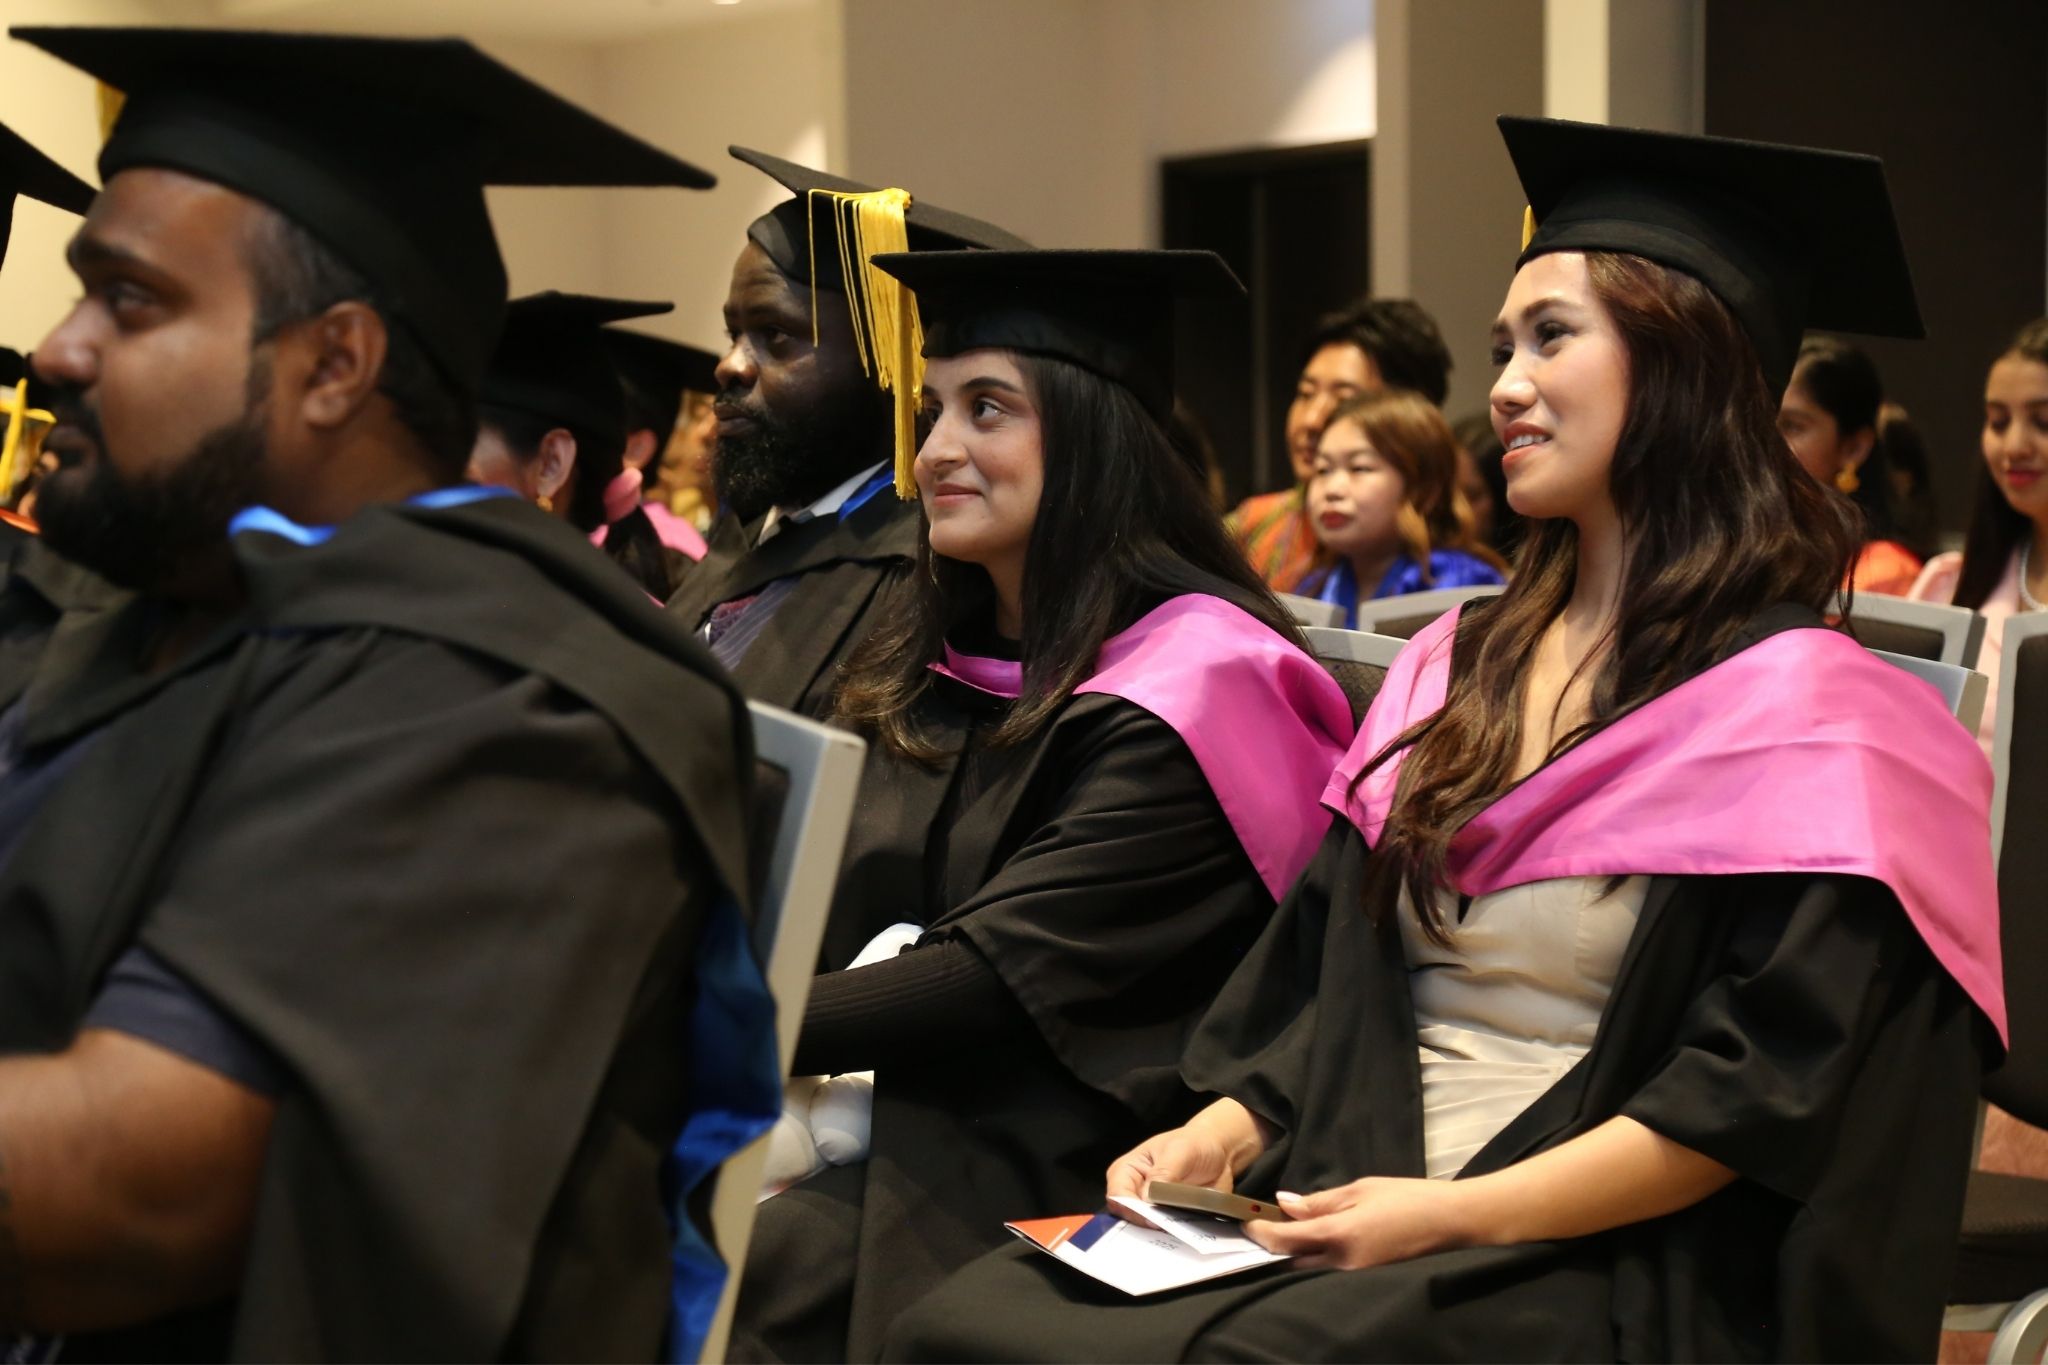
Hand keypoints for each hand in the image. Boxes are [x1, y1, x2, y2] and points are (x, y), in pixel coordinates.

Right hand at [1105, 1126, 1236, 1225]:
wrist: (1219, 1152)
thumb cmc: (1195, 1143)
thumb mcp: (1180, 1151)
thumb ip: (1164, 1173)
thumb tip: (1148, 1199)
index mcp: (1127, 1170)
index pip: (1118, 1196)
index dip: (1132, 1209)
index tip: (1153, 1218)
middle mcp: (1134, 1191)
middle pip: (1128, 1216)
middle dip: (1146, 1224)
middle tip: (1168, 1226)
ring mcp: (1151, 1207)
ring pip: (1145, 1229)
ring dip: (1161, 1232)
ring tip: (1180, 1229)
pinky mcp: (1167, 1218)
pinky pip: (1165, 1233)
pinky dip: (1174, 1234)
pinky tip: (1187, 1232)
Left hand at [1243, 1176, 1474, 1269]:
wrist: (1449, 1221)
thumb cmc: (1406, 1198)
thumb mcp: (1359, 1190)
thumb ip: (1319, 1201)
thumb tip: (1283, 1204)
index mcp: (1339, 1235)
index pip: (1286, 1240)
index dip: (1260, 1234)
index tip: (1245, 1224)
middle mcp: (1343, 1262)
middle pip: (1294, 1259)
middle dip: (1274, 1246)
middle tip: (1262, 1225)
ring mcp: (1355, 1273)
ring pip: (1310, 1267)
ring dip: (1294, 1252)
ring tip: (1285, 1229)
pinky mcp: (1365, 1276)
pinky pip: (1329, 1268)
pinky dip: (1315, 1256)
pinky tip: (1314, 1239)